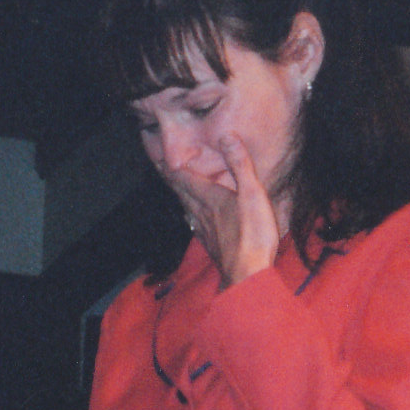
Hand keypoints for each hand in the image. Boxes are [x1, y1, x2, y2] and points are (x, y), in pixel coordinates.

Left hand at [169, 134, 281, 286]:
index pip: (184, 177)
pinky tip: (190, 218)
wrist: (246, 273)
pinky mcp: (210, 244)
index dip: (171, 165)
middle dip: (171, 177)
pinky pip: (194, 224)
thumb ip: (240, 165)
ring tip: (174, 187)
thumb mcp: (252, 192)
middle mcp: (202, 213)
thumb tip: (227, 137)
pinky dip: (189, 215)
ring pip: (186, 208)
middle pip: (182, 192)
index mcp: (210, 198)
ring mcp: (205, 230)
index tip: (157, 155)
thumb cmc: (253, 233)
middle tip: (159, 166)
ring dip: (179, 195)